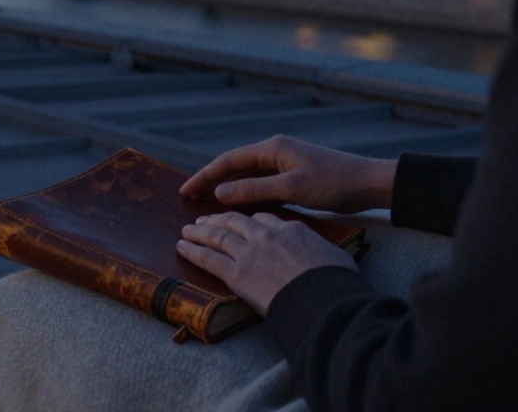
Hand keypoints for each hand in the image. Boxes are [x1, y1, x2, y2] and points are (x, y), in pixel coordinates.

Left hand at [177, 212, 357, 315]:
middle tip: (205, 219)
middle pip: (236, 220)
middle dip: (218, 218)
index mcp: (291, 229)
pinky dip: (193, 251)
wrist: (323, 300)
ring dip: (199, 231)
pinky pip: (208, 258)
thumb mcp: (334, 257)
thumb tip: (326, 258)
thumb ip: (320, 251)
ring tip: (187, 230)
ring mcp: (249, 252)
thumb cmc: (335, 282)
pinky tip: (182, 247)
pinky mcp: (236, 273)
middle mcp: (267, 235)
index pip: (265, 218)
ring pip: (217, 235)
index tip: (241, 220)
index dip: (250, 219)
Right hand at [179, 134, 396, 213]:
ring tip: (206, 205)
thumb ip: (254, 190)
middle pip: (234, 166)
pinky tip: (238, 208)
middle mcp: (275, 151)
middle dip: (211, 181)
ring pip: (247, 175)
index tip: (185, 191)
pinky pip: (261, 183)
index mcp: (272, 148)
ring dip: (227, 188)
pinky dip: (246, 193)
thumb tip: (220, 192)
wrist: (368, 183)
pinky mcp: (294, 176)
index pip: (228, 160)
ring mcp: (285, 163)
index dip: (204, 175)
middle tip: (189, 199)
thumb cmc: (333, 183)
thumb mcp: (291, 189)